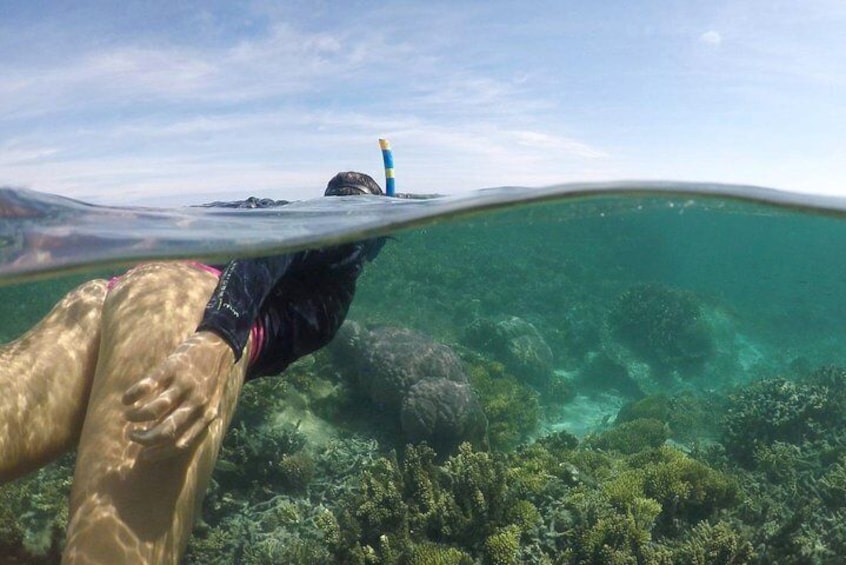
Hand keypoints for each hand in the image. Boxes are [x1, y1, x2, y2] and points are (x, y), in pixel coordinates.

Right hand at [122, 330, 234, 459]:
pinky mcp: (171, 368)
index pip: (180, 443)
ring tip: (128, 417)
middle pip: (165, 431)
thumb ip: (196, 420)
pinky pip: (147, 386)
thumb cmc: (211, 377)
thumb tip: (173, 442)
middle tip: (133, 436)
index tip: (143, 456)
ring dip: (136, 418)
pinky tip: (126, 399)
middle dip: (144, 439)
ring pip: (154, 410)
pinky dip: (132, 396)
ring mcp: (183, 384)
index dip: (159, 453)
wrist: (220, 343)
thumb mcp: (211, 402)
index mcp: (206, 414)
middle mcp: (195, 402)